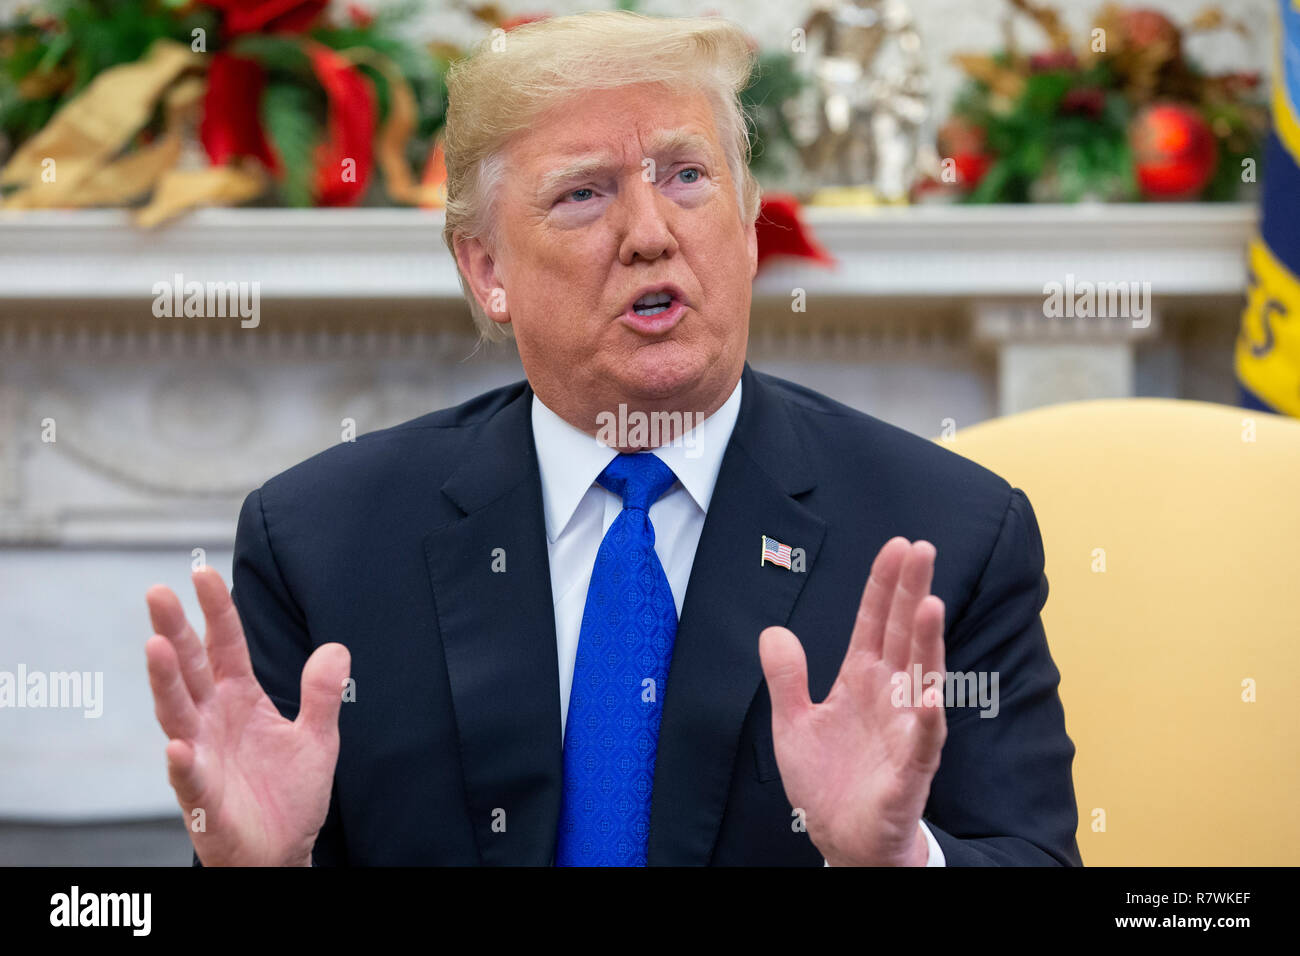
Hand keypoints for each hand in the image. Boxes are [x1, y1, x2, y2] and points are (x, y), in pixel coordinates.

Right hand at [144, 567, 349, 865]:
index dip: (216, 611)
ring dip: (165, 682)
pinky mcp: (204, 798)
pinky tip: (178, 746)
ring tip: (155, 646)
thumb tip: (336, 647)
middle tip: (158, 593)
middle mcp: (213, 721)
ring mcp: (203, 756)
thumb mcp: (317, 738)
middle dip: (174, 630)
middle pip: (189, 668)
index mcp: (240, 700)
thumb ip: (321, 694)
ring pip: (177, 713)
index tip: (203, 573)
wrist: (282, 852)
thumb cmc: (289, 795)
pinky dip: (183, 763)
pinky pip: (190, 779)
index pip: (224, 646)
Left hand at [758, 537, 946, 866]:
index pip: (875, 622)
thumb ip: (786, 677)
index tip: (896, 546)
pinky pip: (923, 740)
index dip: (884, 586)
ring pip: (921, 676)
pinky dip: (927, 717)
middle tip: (923, 550)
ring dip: (927, 642)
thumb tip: (773, 631)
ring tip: (930, 604)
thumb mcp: (793, 723)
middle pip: (903, 635)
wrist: (843, 840)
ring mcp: (905, 729)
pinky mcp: (910, 769)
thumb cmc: (827, 781)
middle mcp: (890, 696)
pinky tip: (928, 694)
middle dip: (912, 593)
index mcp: (861, 680)